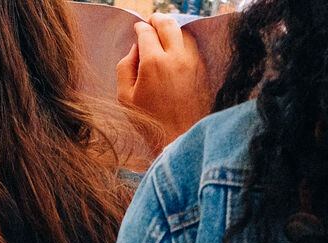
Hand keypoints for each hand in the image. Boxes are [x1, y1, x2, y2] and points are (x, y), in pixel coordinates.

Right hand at [117, 14, 211, 149]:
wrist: (179, 136)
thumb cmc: (149, 121)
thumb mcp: (125, 97)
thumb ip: (125, 67)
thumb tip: (134, 49)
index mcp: (153, 63)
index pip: (146, 32)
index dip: (139, 28)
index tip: (137, 30)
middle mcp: (175, 57)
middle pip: (167, 23)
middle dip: (157, 20)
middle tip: (150, 24)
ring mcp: (192, 62)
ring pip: (183, 32)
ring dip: (172, 30)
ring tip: (163, 38)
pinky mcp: (202, 69)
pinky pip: (193, 46)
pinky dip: (183, 43)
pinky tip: (175, 51)